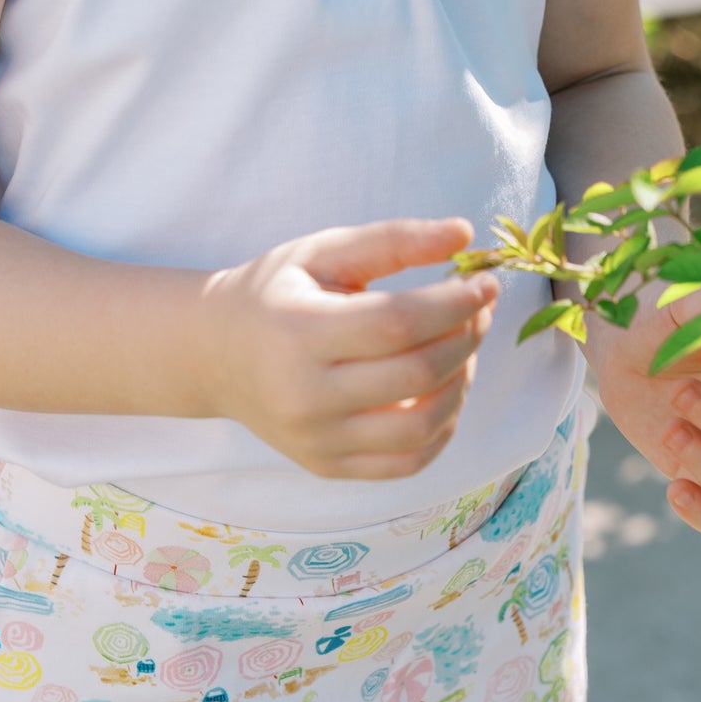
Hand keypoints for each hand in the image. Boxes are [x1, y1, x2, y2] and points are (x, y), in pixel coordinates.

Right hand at [201, 218, 497, 481]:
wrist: (215, 354)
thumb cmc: (277, 293)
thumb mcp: (323, 251)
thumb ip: (393, 239)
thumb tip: (464, 234)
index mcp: (298, 332)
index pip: (396, 324)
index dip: (454, 304)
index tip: (484, 283)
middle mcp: (305, 396)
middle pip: (416, 375)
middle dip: (466, 337)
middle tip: (479, 309)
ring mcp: (317, 440)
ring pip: (421, 427)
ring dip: (462, 383)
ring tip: (462, 349)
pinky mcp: (328, 467)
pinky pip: (407, 463)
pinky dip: (443, 428)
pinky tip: (444, 390)